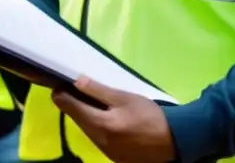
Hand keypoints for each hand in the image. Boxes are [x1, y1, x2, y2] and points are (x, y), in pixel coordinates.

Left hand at [52, 76, 175, 162]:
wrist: (173, 141)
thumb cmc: (149, 116)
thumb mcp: (125, 98)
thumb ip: (98, 90)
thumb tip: (75, 81)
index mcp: (99, 124)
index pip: (67, 106)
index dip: (61, 91)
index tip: (62, 80)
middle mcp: (97, 140)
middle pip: (74, 117)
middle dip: (71, 102)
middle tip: (75, 86)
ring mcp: (103, 150)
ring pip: (84, 127)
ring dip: (83, 113)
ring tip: (90, 99)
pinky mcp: (111, 155)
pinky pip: (95, 136)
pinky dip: (94, 124)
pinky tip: (103, 115)